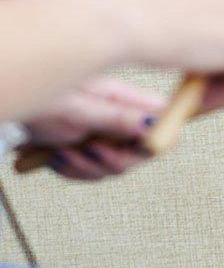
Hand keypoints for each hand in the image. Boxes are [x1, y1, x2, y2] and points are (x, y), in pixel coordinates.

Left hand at [21, 78, 163, 179]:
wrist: (10, 102)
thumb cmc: (36, 96)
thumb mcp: (77, 110)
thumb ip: (117, 118)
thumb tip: (155, 124)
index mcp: (124, 98)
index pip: (164, 120)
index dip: (157, 138)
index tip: (136, 148)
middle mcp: (119, 114)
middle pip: (141, 150)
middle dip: (113, 160)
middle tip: (90, 152)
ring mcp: (103, 131)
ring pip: (115, 165)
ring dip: (87, 168)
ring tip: (63, 154)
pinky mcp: (87, 145)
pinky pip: (94, 170)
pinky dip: (74, 170)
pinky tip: (57, 158)